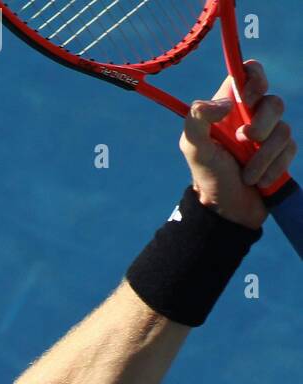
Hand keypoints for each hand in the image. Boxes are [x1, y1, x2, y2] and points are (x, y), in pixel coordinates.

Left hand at [180, 62, 295, 229]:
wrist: (225, 209)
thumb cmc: (207, 175)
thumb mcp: (193, 148)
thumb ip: (197, 119)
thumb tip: (225, 103)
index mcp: (229, 108)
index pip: (248, 73)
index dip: (255, 76)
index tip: (248, 97)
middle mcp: (251, 116)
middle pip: (273, 102)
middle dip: (261, 125)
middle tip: (243, 141)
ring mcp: (269, 134)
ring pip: (284, 128)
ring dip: (263, 156)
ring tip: (246, 174)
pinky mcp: (282, 152)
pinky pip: (290, 149)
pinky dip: (272, 168)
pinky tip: (257, 181)